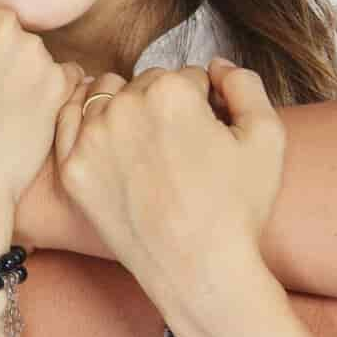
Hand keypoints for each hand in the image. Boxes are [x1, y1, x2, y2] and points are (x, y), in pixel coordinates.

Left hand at [53, 57, 283, 309]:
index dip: (204, 103)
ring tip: (148, 148)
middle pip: (145, 84)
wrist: (200, 271)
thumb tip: (216, 66)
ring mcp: (91, 139)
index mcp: (171, 92)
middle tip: (181, 146)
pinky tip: (109, 142)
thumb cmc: (238, 208)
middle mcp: (124, 107)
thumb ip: (245, 85)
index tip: (209, 134)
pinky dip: (87, 124)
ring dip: (126, 110)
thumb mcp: (267, 137)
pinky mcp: (73, 170)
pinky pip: (70, 124)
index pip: (187, 76)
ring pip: (106, 98)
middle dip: (164, 106)